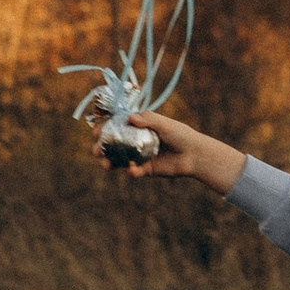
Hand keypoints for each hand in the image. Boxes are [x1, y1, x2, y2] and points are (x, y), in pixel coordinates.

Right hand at [102, 110, 245, 191]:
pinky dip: (131, 171)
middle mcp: (136, 141)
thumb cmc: (181, 134)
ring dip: (109, 162)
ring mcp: (139, 155)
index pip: (116, 126)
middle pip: (113, 144)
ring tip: (104, 164)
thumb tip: (130, 118)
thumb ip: (149, 120)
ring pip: (119, 159)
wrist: (194, 154)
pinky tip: (133, 170)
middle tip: (95, 150)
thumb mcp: (165, 124)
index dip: (104, 128)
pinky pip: (134, 171)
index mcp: (138, 127)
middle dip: (101, 147)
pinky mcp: (146, 169)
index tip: (95, 131)